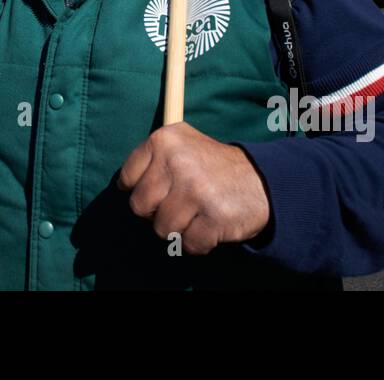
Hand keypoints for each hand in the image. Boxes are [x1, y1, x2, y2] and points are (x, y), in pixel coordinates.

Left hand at [117, 121, 270, 254]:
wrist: (261, 180)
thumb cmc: (211, 167)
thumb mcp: (182, 145)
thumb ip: (152, 159)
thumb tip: (121, 187)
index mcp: (164, 140)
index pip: (126, 179)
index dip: (142, 191)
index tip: (159, 191)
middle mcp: (178, 161)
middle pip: (140, 207)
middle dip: (158, 212)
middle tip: (181, 203)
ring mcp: (196, 189)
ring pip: (162, 229)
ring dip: (180, 228)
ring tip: (198, 212)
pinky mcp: (214, 216)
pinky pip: (189, 245)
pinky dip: (199, 242)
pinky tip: (211, 225)